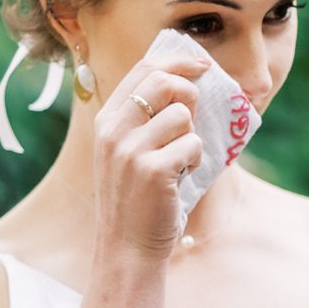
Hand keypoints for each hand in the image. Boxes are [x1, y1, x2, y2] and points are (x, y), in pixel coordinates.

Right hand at [91, 52, 211, 258]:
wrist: (128, 246)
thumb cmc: (137, 197)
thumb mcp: (128, 152)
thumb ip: (145, 119)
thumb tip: (187, 84)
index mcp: (106, 120)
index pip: (143, 69)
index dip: (177, 61)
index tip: (201, 65)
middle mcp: (113, 130)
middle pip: (163, 81)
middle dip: (190, 94)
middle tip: (192, 120)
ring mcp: (130, 150)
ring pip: (182, 116)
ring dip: (192, 138)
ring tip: (179, 162)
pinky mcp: (153, 170)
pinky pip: (193, 145)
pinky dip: (195, 161)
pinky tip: (181, 177)